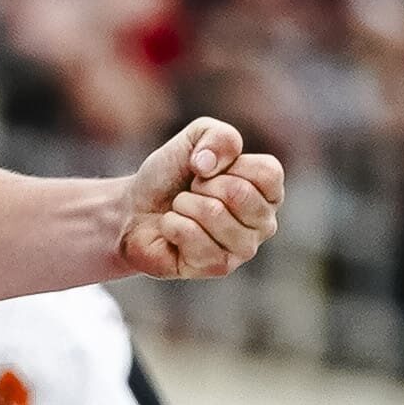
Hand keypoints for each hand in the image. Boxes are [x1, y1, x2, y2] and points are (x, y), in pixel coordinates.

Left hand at [113, 118, 283, 279]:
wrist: (136, 208)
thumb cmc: (173, 175)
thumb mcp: (195, 138)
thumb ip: (217, 136)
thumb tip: (209, 165)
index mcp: (267, 191)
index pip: (268, 173)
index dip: (231, 164)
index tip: (210, 169)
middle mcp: (264, 223)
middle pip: (240, 193)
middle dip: (203, 184)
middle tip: (192, 191)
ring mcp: (243, 249)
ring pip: (214, 213)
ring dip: (185, 204)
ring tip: (182, 209)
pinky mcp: (218, 268)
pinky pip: (192, 235)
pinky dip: (172, 224)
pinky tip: (173, 229)